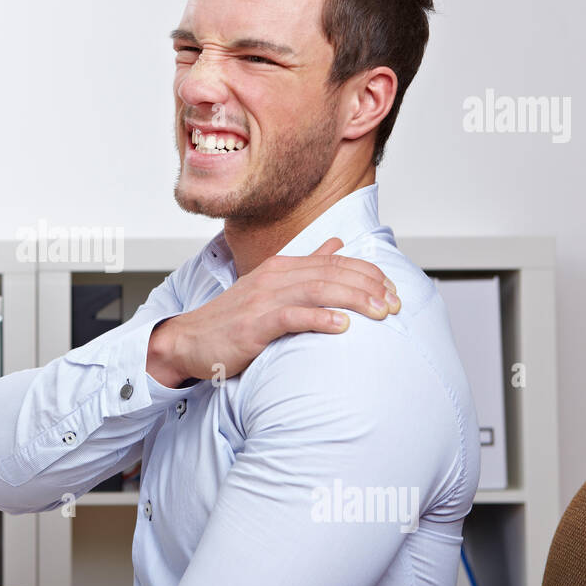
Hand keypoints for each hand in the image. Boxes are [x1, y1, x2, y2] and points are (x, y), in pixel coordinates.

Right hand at [146, 237, 399, 386]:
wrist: (188, 341)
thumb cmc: (231, 319)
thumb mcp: (270, 286)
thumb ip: (305, 265)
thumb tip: (336, 244)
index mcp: (281, 266)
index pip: (335, 261)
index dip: (368, 273)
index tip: (393, 289)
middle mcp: (274, 277)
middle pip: (332, 273)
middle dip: (370, 286)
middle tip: (396, 304)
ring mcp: (263, 300)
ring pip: (318, 290)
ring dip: (355, 300)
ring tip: (381, 312)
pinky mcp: (253, 325)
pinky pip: (292, 317)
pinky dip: (320, 319)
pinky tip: (343, 327)